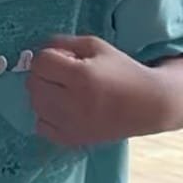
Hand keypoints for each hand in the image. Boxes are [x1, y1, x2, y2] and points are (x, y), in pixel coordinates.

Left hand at [26, 34, 168, 146]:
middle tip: (61, 73)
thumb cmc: (123, 71)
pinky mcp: (73, 140)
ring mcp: (71, 124)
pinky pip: (41, 127)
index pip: (40, 62)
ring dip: (43, 93)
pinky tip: (62, 108)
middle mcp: (72, 102)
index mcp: (80, 76)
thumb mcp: (96, 46)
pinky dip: (46, 116)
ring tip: (62, 90)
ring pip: (35, 105)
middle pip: (33, 84)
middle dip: (43, 74)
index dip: (48, 56)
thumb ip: (65, 42)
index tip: (62, 58)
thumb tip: (40, 48)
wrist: (149, 105)